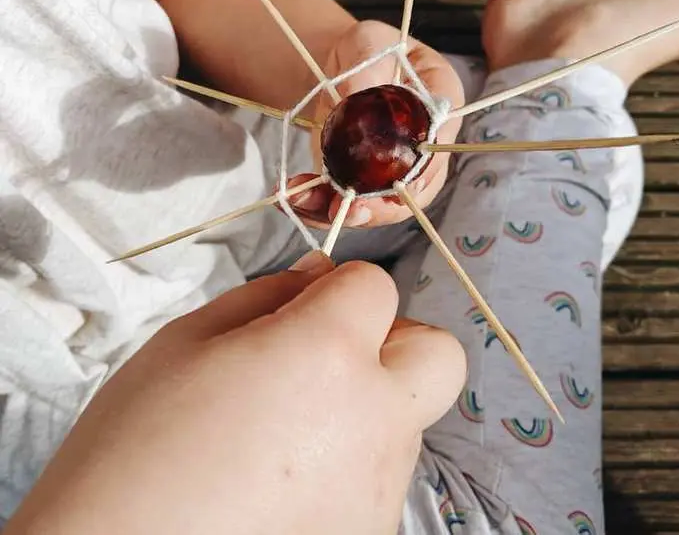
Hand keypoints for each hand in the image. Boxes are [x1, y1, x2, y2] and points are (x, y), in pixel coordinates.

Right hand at [6, 254, 465, 534]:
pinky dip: (352, 460)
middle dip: (395, 340)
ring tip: (288, 430)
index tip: (305, 305)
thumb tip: (318, 276)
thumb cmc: (133, 450)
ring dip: (368, 402)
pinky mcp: (371, 533)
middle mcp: (375, 419)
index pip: (378, 286)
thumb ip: (268, 295)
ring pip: (407, 415)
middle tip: (331, 355)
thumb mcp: (186, 341)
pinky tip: (286, 478)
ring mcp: (380, 487)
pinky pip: (383, 473)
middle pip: (437, 354)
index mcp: (328, 353)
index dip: (340, 287)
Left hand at [289, 20, 464, 228]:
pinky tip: (295, 198)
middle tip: (350, 209)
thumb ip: (367, 63)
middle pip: (415, 189)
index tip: (399, 185)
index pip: (441, 144)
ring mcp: (394, 170)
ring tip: (309, 203)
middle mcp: (424, 147)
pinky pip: (346, 202)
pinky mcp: (363, 181)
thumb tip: (353, 95)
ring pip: (378, 205)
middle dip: (382, 207)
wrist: (342, 68)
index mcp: (441, 105)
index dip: (424, 171)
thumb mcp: (367, 41)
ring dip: (343, 212)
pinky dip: (318, 207)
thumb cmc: (366, 49)